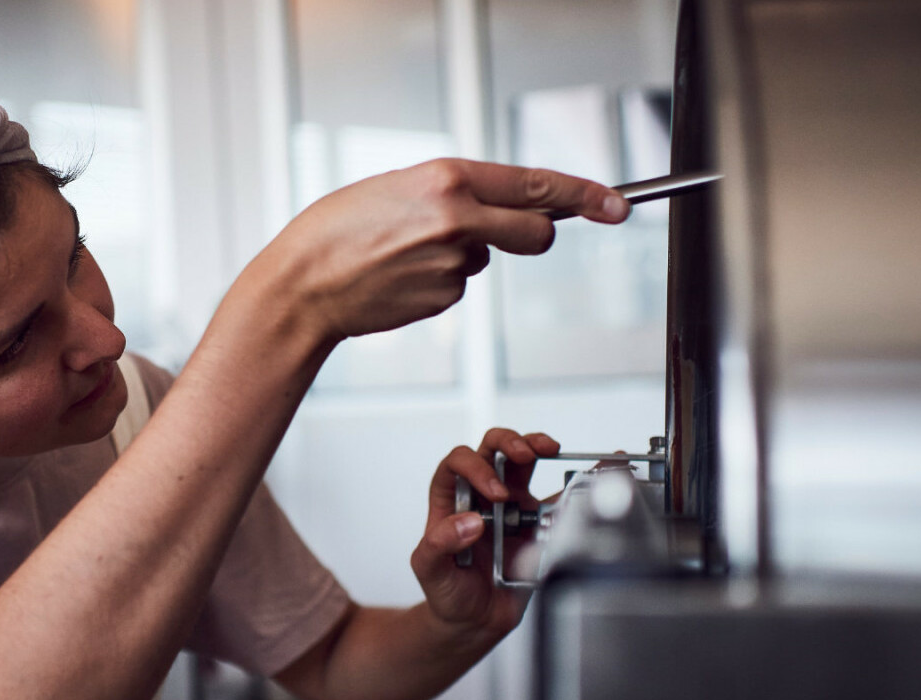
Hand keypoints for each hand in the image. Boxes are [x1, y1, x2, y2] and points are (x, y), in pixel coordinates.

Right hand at [252, 159, 627, 342]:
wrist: (302, 285)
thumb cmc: (337, 231)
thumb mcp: (397, 186)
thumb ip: (453, 191)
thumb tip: (502, 204)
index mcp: (446, 179)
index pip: (536, 185)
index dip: (585, 195)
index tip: (618, 204)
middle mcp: (456, 219)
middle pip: (536, 233)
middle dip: (533, 236)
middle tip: (501, 235)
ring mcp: (451, 264)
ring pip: (486, 260)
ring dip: (460, 256)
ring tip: (403, 254)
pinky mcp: (442, 300)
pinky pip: (458, 286)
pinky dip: (436, 282)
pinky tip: (398, 278)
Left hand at [409, 428, 561, 636]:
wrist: (475, 621)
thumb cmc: (448, 590)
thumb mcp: (429, 569)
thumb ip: (440, 544)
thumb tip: (469, 522)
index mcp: (451, 499)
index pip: (458, 463)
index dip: (476, 468)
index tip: (495, 493)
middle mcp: (481, 496)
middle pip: (492, 450)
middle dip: (509, 443)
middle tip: (524, 455)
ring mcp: (511, 506)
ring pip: (524, 462)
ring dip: (537, 448)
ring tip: (550, 449)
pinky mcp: (536, 523)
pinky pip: (557, 496)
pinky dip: (575, 481)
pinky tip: (591, 470)